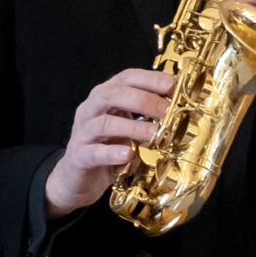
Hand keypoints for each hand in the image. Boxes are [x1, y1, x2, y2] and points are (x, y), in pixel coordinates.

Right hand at [46, 67, 171, 215]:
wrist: (77, 178)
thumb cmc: (107, 147)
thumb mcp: (127, 126)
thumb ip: (145, 115)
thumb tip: (178, 107)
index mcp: (104, 97)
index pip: (125, 78)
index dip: (148, 79)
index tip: (171, 85)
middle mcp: (90, 110)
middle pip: (112, 95)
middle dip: (142, 100)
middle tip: (166, 110)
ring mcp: (82, 133)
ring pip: (104, 123)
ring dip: (133, 127)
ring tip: (155, 133)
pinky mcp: (79, 156)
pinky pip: (94, 152)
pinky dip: (112, 152)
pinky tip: (128, 154)